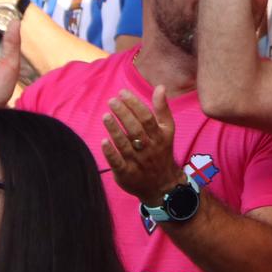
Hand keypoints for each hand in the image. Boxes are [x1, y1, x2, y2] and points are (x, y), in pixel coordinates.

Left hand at [101, 88, 177, 203]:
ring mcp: (137, 162)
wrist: (163, 185)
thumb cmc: (161, 151)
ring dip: (114, 130)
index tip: (122, 93)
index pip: (147, 118)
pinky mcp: (127, 174)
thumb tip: (160, 86)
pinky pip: (118, 163)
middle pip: (136, 129)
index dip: (135, 105)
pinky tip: (103, 141)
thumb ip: (162, 109)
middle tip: (111, 101)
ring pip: (125, 144)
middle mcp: (149, 148)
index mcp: (159, 136)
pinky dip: (111, 152)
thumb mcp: (167, 130)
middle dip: (123, 114)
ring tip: (105, 116)